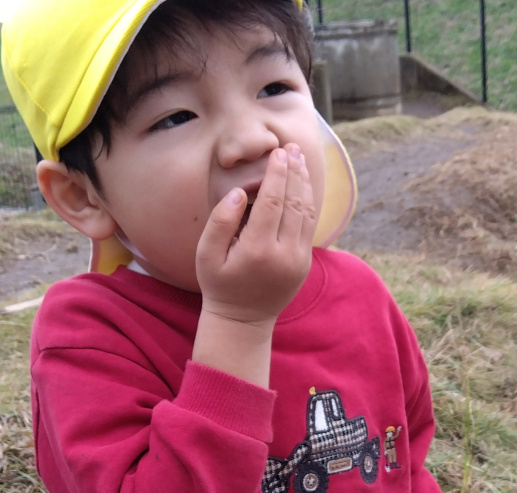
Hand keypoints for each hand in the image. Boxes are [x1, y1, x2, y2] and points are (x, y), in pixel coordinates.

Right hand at [195, 144, 316, 326]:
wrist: (243, 320)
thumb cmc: (219, 284)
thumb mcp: (206, 254)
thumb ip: (220, 221)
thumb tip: (240, 192)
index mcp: (258, 250)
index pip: (272, 202)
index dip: (277, 175)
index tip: (279, 153)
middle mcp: (284, 254)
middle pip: (294, 203)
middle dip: (294, 173)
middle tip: (292, 148)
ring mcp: (298, 260)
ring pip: (307, 213)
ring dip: (304, 184)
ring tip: (299, 160)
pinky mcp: (305, 263)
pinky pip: (309, 226)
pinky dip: (307, 202)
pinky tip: (302, 186)